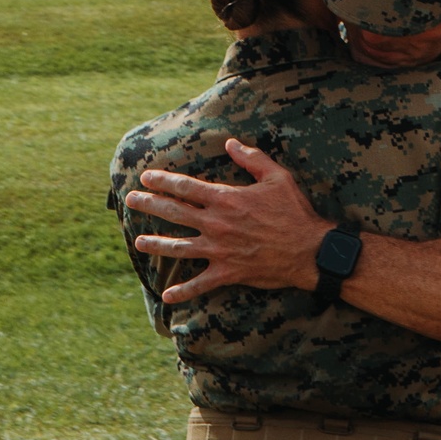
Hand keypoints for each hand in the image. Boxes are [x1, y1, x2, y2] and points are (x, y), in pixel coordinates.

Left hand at [125, 139, 332, 304]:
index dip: (163, 181)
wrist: (309, 251)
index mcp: (226, 199)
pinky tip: (166, 296)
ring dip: (156, 244)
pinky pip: (200, 284)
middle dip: (149, 205)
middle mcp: (217, 224)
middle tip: (131, 200)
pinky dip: (183, 291)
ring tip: (140, 242)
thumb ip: (252, 159)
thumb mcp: (278, 178)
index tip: (146, 177)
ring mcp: (219, 250)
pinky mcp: (227, 272)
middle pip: (174, 212)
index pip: (185, 187)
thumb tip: (230, 143)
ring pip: (179, 247)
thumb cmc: (295, 212)